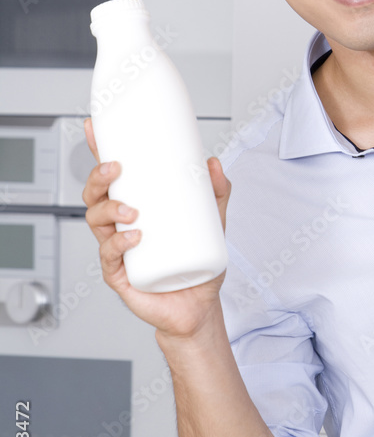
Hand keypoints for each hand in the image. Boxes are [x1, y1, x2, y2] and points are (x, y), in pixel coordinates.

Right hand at [82, 117, 231, 340]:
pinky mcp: (119, 275)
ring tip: (132, 210)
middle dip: (98, 178)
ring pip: (96, 221)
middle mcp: (119, 226)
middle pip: (94, 195)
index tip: (95, 128)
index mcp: (135, 207)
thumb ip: (216, 193)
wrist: (198, 308)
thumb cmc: (197, 266)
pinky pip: (109, 255)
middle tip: (117, 169)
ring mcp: (116, 249)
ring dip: (109, 209)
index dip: (100, 151)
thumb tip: (212, 164)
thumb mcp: (213, 223)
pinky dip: (118, 243)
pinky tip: (134, 237)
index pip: (112, 176)